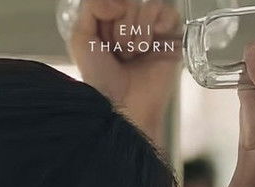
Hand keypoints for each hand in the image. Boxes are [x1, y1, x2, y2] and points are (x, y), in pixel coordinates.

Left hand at [68, 0, 181, 140]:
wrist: (123, 107)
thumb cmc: (102, 80)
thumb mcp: (81, 39)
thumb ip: (91, 6)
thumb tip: (120, 1)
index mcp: (111, 24)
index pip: (114, 0)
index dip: (107, 15)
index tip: (105, 42)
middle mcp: (134, 27)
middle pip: (130, 2)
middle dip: (121, 28)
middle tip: (121, 55)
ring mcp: (155, 33)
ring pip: (148, 6)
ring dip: (137, 31)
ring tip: (135, 55)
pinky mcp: (173, 42)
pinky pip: (169, 13)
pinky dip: (159, 24)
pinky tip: (151, 45)